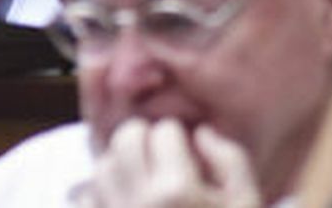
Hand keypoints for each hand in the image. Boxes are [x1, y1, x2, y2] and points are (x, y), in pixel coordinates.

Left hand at [82, 118, 259, 207]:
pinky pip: (84, 198)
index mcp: (176, 190)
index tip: (188, 150)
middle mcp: (138, 202)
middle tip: (161, 152)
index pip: (164, 130)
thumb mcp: (247, 200)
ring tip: (144, 173)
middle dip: (144, 136)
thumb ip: (229, 159)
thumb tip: (203, 133)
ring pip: (102, 165)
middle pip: (125, 138)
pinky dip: (98, 190)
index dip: (178, 134)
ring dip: (121, 161)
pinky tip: (123, 197)